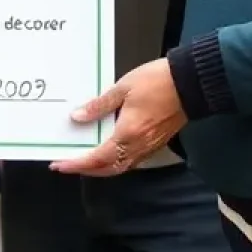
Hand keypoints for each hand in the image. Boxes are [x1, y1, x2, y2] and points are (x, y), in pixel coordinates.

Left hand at [53, 59, 185, 176]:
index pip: (97, 158)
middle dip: (87, 170)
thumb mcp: (122, 88)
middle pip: (109, 168)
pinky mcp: (157, 142)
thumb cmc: (158, 82)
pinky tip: (110, 152)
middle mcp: (139, 145)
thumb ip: (99, 105)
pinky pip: (133, 160)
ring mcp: (150, 146)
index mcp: (128, 134)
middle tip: (68, 164)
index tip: (61, 164)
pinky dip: (117, 161)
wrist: (190, 82)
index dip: (77, 164)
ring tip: (85, 161)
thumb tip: (78, 117)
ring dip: (102, 168)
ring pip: (122, 166)